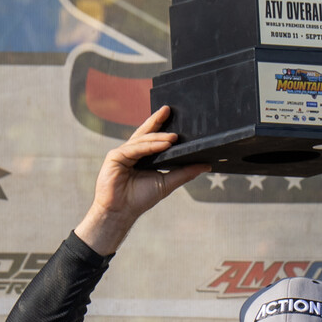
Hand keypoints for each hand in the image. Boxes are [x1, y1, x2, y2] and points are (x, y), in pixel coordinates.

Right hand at [71, 106, 207, 254]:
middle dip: (157, 121)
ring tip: (174, 137)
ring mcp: (122, 153)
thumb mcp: (167, 183)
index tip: (174, 116)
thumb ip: (185, 172)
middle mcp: (131, 152)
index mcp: (142, 156)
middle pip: (145, 132)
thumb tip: (206, 165)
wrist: (121, 212)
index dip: (162, 127)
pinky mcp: (115, 156)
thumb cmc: (140, 199)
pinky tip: (164, 144)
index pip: (153, 138)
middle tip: (169, 109)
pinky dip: (150, 146)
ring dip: (159, 137)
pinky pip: (136, 148)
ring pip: (142, 140)